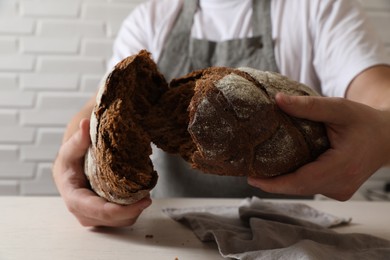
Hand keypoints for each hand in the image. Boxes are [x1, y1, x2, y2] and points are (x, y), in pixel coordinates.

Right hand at [52, 118, 151, 226]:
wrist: (71, 169)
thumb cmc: (71, 159)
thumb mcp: (72, 148)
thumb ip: (79, 138)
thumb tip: (85, 124)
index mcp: (73, 197)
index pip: (99, 210)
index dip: (122, 209)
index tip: (145, 200)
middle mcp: (83, 213)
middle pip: (114, 219)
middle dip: (134, 209)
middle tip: (149, 193)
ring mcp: (94, 217)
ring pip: (121, 221)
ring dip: (136, 210)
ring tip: (144, 191)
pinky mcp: (104, 218)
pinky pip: (123, 219)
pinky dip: (134, 210)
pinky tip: (138, 195)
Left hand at [248, 93, 389, 200]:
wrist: (387, 137)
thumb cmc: (364, 121)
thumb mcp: (338, 108)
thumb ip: (308, 106)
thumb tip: (277, 100)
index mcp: (342, 167)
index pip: (301, 181)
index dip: (274, 183)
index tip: (252, 179)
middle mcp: (341, 184)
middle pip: (299, 188)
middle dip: (273, 183)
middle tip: (249, 171)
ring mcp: (340, 190)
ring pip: (304, 189)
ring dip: (283, 181)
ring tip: (260, 169)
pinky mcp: (338, 190)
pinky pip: (311, 187)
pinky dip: (296, 179)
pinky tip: (281, 169)